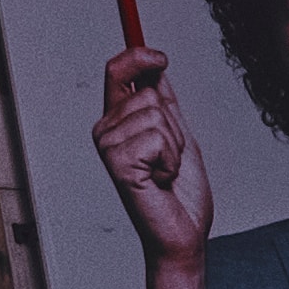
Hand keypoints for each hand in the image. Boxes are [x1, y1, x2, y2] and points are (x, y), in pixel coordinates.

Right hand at [95, 44, 215, 265]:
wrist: (183, 233)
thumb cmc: (179, 192)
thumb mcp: (178, 136)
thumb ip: (164, 104)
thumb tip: (155, 69)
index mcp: (117, 122)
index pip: (117, 72)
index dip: (138, 56)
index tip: (160, 56)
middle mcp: (106, 131)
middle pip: (147, 92)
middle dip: (174, 125)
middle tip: (169, 158)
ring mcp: (108, 147)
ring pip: (155, 114)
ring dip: (174, 145)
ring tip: (165, 171)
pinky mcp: (117, 163)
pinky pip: (156, 137)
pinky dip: (170, 159)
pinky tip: (160, 180)